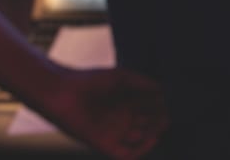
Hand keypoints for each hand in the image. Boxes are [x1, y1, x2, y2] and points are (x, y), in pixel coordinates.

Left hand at [41, 67, 168, 159]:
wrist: (62, 93)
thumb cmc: (90, 81)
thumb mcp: (122, 78)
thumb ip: (143, 83)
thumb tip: (163, 90)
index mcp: (125, 102)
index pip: (151, 108)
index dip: (162, 106)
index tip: (167, 100)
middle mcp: (121, 119)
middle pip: (149, 124)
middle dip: (159, 121)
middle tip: (166, 117)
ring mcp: (114, 133)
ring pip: (141, 139)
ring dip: (153, 135)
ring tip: (158, 126)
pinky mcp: (104, 145)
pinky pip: (126, 154)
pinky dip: (141, 150)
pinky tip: (151, 139)